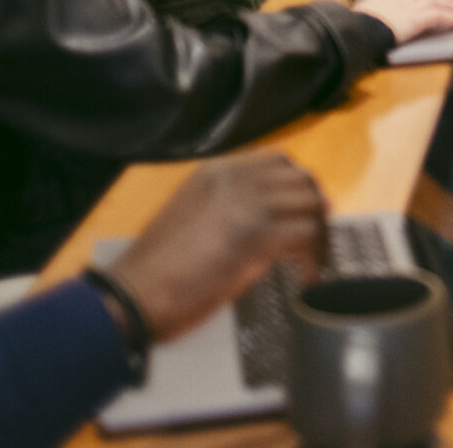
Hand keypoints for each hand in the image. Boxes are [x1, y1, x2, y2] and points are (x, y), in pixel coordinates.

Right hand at [103, 153, 328, 341]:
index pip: (277, 160)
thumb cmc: (155, 265)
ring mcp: (248, 205)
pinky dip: (313, 259)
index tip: (304, 207)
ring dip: (318, 235)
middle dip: (313, 207)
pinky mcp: (257, 237)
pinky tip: (304, 277)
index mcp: (216, 171)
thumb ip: (227, 207)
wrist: (134, 292)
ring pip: (310, 206)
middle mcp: (236, 179)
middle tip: (316, 237)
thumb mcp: (191, 216)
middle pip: (301, 180)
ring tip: (312, 261)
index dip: (297, 184)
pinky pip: (307, 237)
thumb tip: (264, 220)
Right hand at [349, 0, 452, 42]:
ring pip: (436, 2)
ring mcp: (411, 6)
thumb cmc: (355, 28)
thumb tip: (359, 23)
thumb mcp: (357, 19)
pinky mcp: (421, 16)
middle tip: (450, 1)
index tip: (422, 1)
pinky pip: (442, 16)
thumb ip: (363, 19)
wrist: (361, 29)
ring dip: (449, 6)